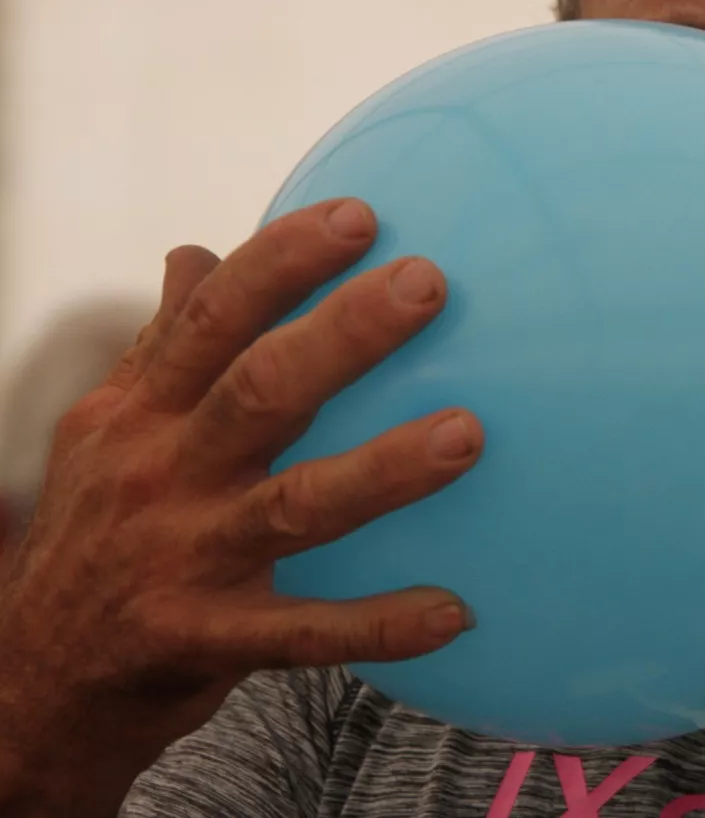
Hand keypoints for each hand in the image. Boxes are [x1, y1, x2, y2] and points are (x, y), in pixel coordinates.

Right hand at [0, 199, 481, 815]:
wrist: (33, 682)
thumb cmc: (99, 531)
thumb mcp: (109, 430)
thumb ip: (164, 347)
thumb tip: (195, 251)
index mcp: (139, 413)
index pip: (211, 320)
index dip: (282, 262)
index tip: (359, 214)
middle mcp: (158, 475)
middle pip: (261, 391)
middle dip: (343, 334)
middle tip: (428, 283)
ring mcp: (181, 560)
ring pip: (297, 506)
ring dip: (384, 469)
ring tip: (469, 433)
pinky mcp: (205, 641)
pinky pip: (305, 634)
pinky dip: (378, 625)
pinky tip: (455, 612)